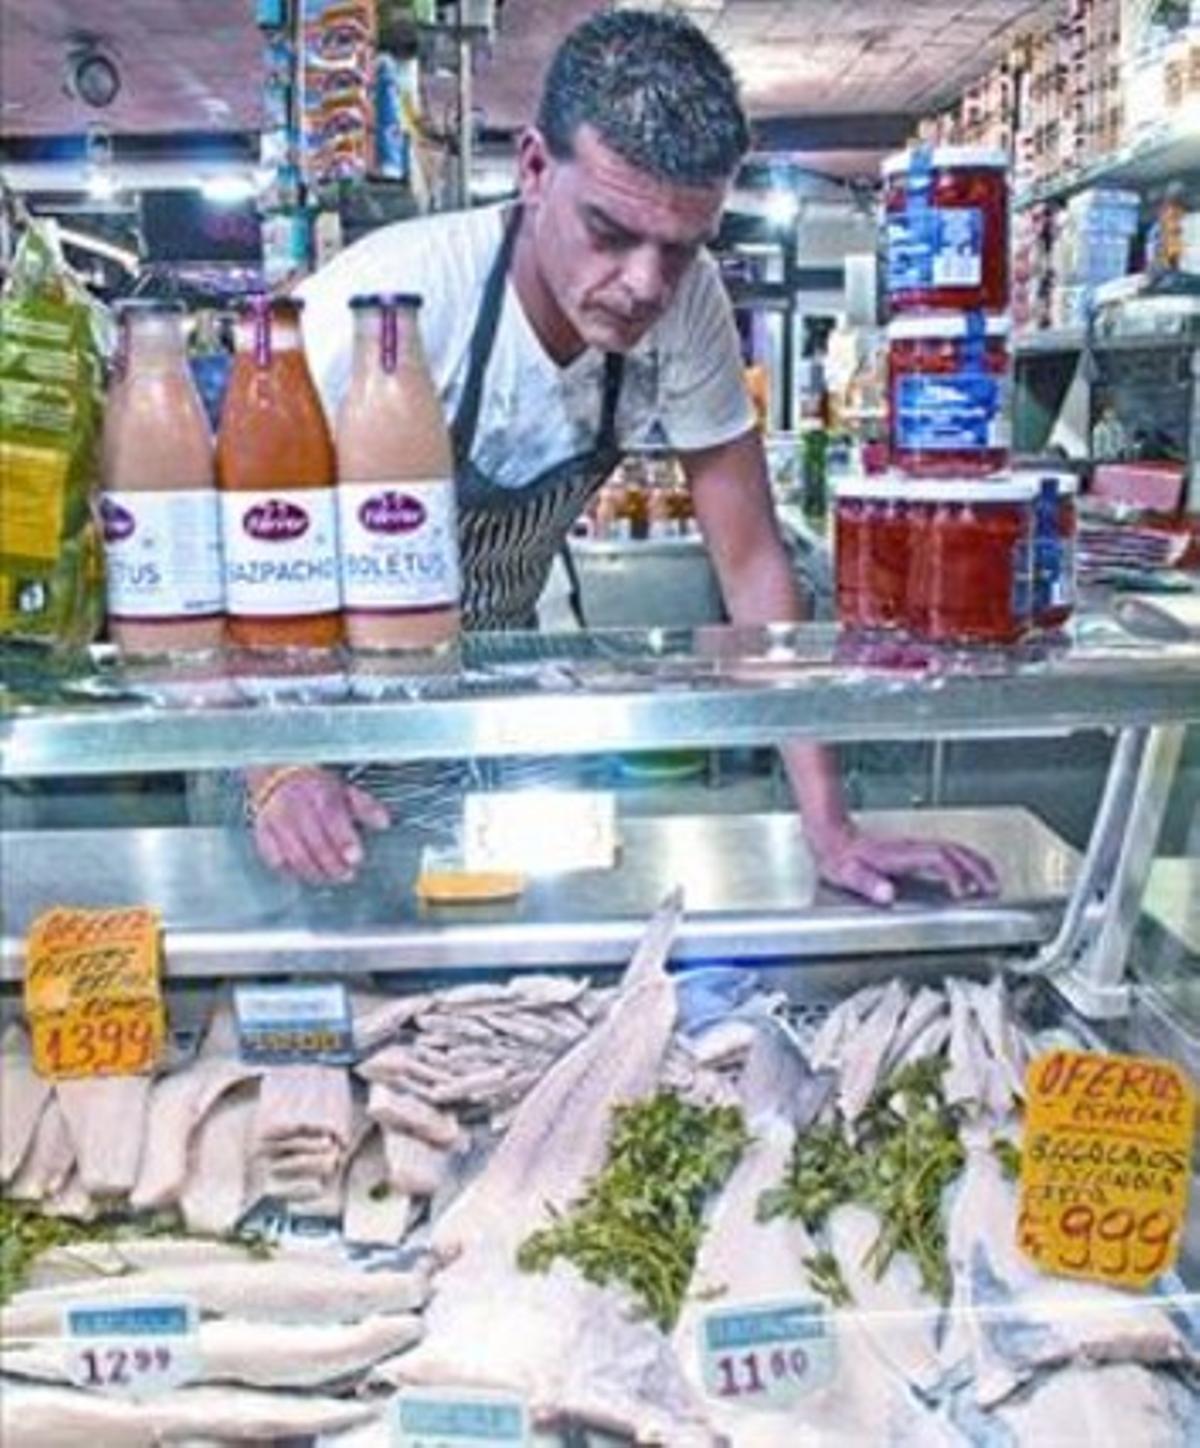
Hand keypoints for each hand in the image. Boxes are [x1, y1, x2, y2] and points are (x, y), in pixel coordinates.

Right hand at [248, 767, 389, 885]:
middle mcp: (297, 806)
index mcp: (321, 793)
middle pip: (316, 842)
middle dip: (334, 864)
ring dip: (315, 872)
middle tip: (347, 874)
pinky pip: (274, 857)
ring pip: (296, 854)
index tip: (355, 857)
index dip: (345, 840)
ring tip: (329, 877)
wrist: (278, 775)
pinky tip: (302, 873)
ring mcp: (278, 820)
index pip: (333, 818)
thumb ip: (366, 807)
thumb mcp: (345, 791)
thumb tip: (384, 822)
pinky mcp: (263, 832)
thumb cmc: (315, 788)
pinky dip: (289, 870)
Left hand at [808, 820, 999, 907]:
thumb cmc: (842, 858)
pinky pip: (949, 853)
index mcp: (900, 855)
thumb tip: (886, 893)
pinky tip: (971, 875)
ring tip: (992, 883)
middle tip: (993, 888)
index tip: (964, 894)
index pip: (938, 858)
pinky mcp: (916, 852)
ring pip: (955, 850)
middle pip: (955, 852)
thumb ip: (866, 882)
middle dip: (977, 868)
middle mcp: (912, 849)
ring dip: (977, 864)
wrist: (834, 838)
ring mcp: (916, 848)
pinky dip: (966, 862)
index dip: (954, 874)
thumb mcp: (848, 872)